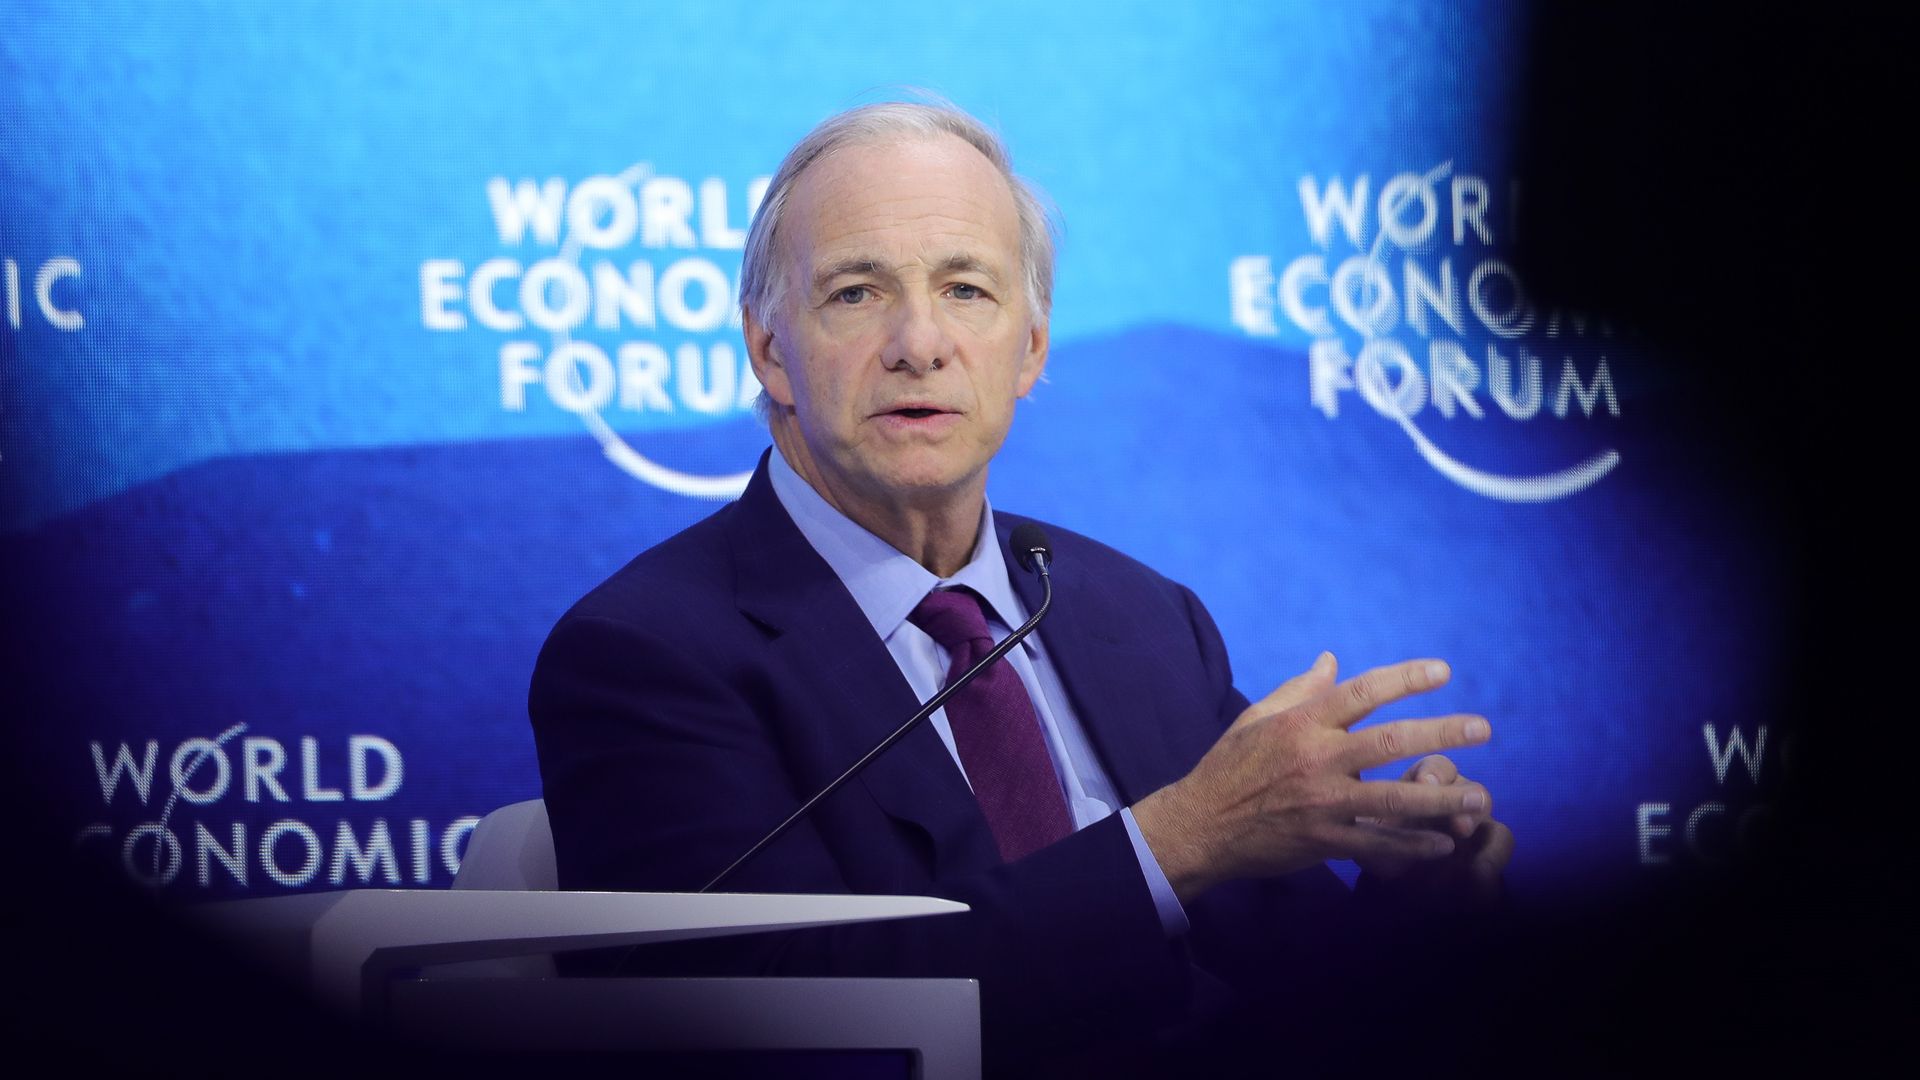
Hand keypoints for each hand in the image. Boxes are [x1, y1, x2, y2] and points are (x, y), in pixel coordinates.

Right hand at [1134, 652, 1490, 902]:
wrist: (1199, 825)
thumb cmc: (1228, 766)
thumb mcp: (1257, 719)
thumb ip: (1299, 689)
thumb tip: (1331, 659)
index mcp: (1301, 722)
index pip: (1362, 692)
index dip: (1405, 679)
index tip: (1444, 671)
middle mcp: (1315, 758)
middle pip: (1389, 741)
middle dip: (1441, 734)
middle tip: (1482, 729)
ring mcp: (1321, 802)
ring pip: (1392, 797)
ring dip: (1440, 797)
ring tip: (1479, 795)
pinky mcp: (1321, 840)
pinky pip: (1376, 843)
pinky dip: (1412, 844)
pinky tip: (1443, 842)